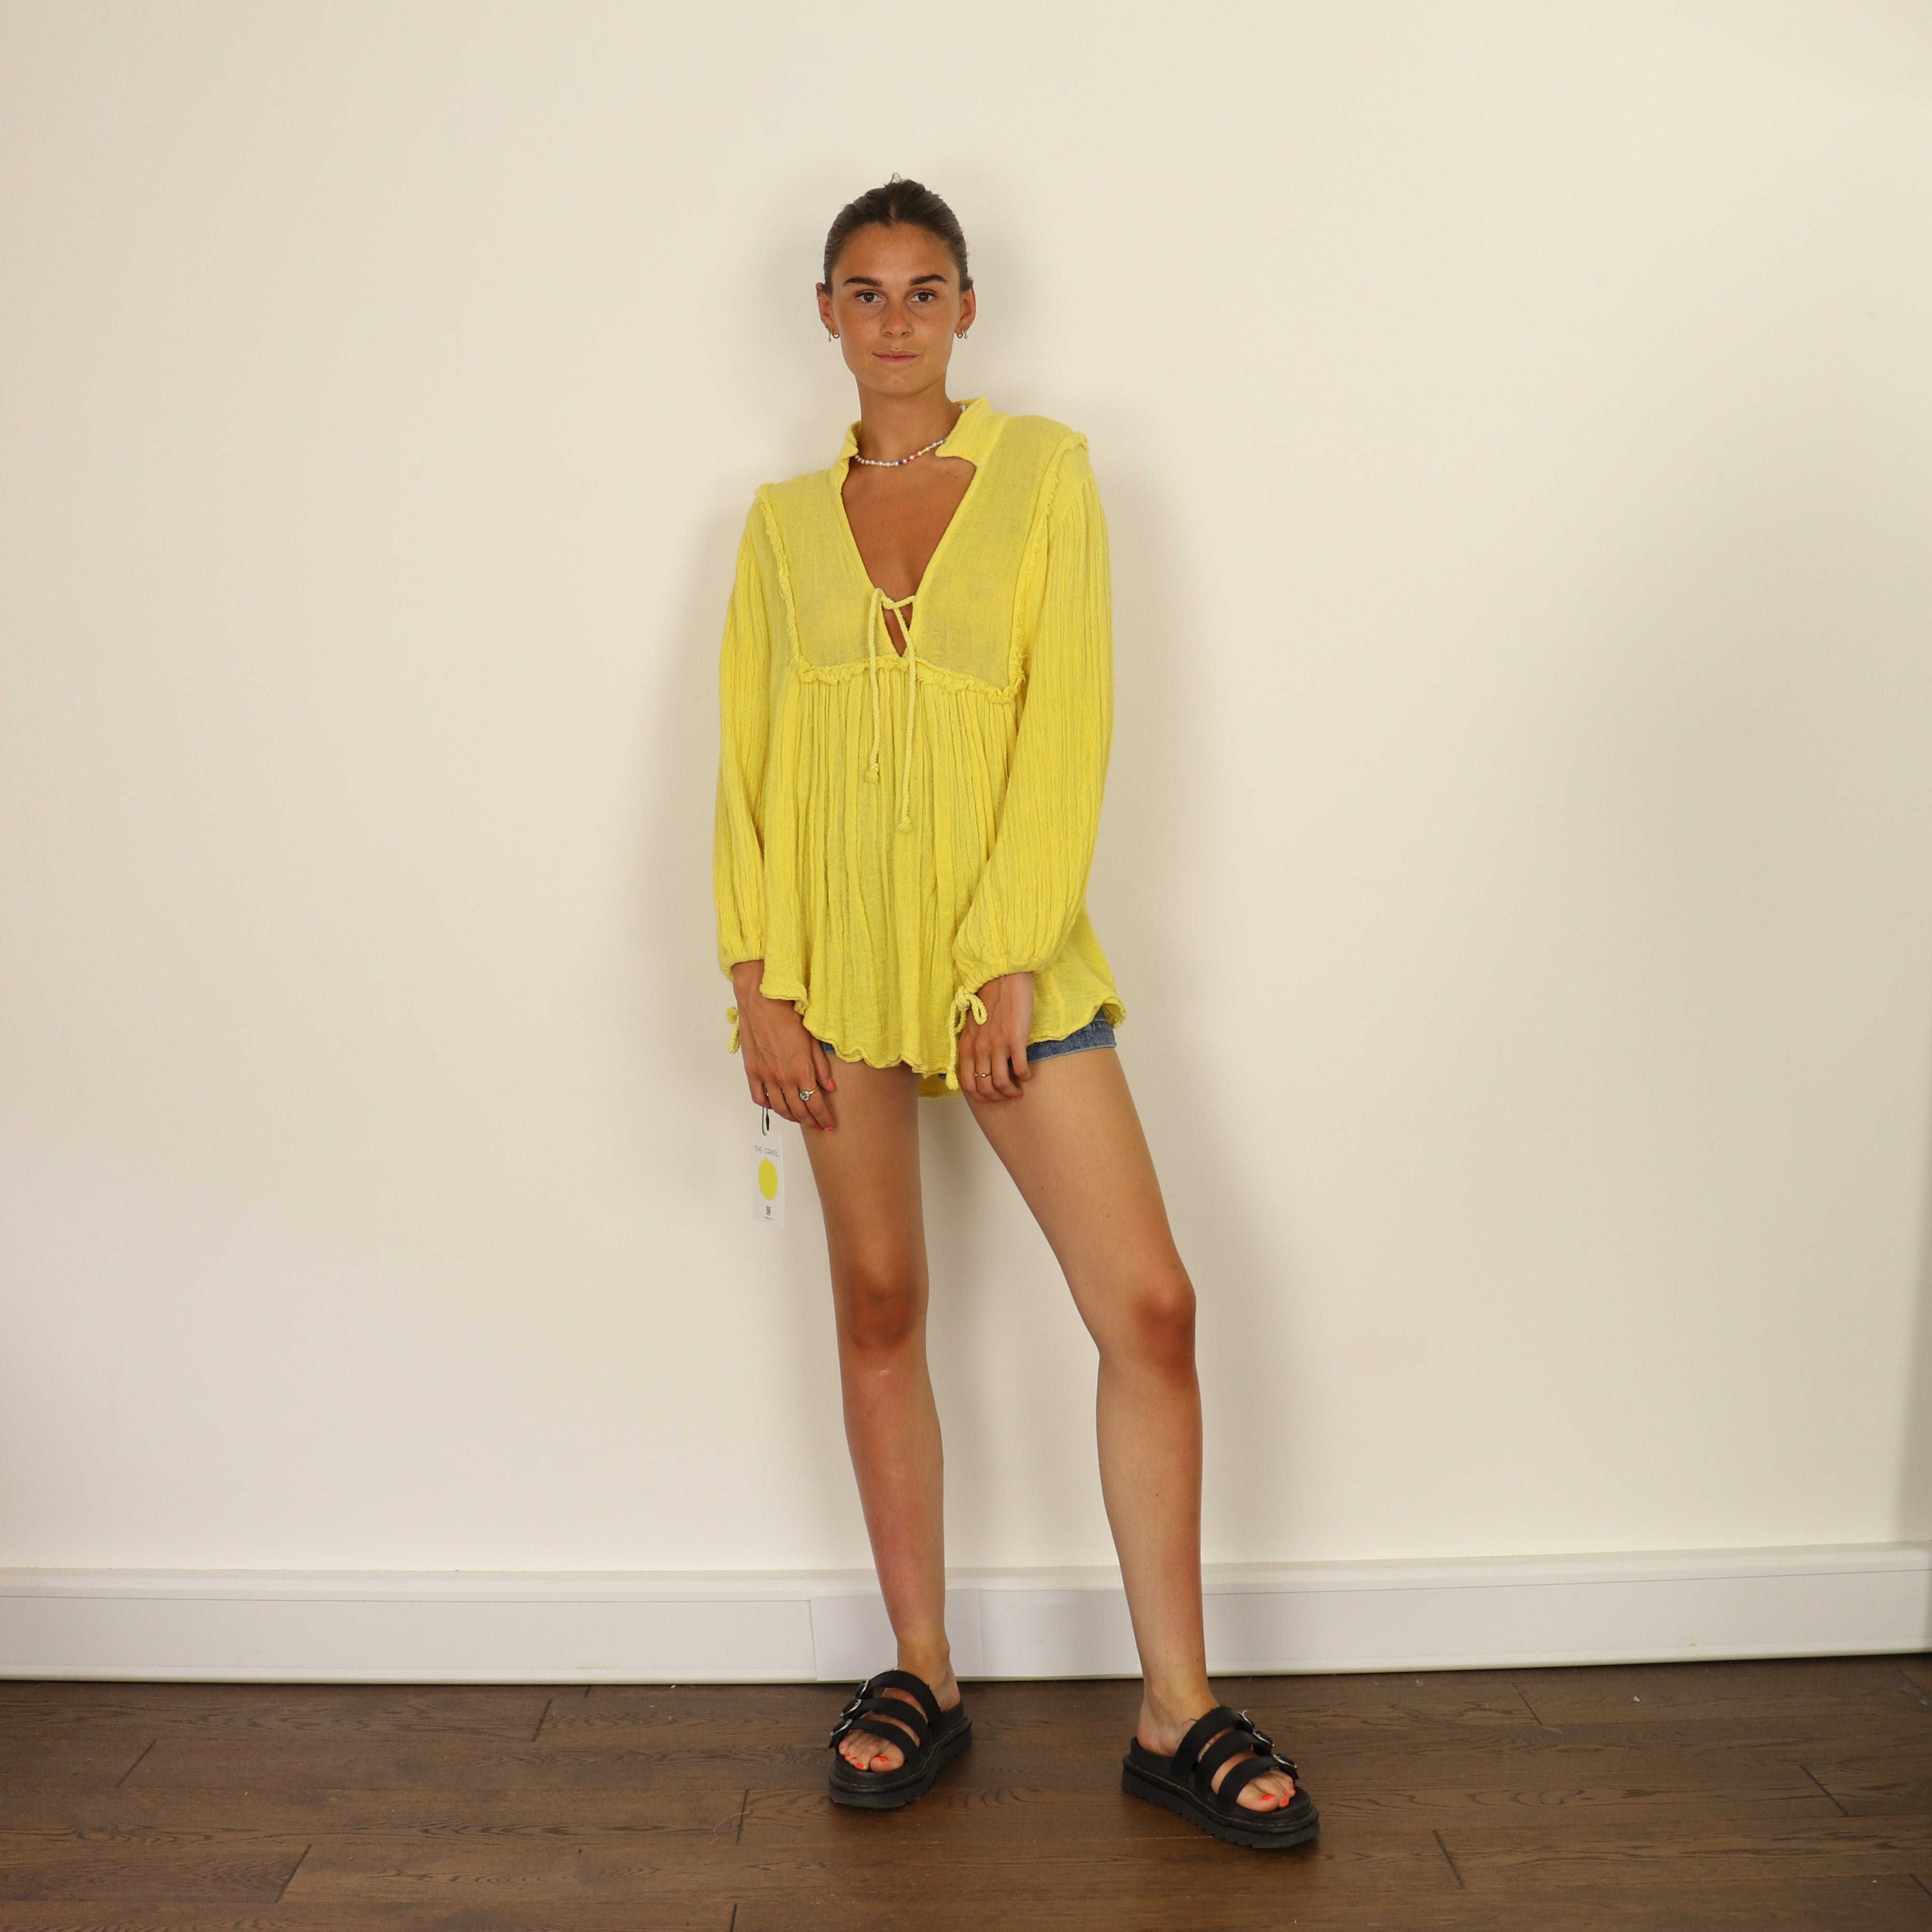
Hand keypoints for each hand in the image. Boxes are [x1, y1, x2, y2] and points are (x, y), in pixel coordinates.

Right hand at [731, 960, 836, 1131]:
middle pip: (799, 1110)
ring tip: (801, 1118)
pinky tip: (776, 1105)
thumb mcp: (813, 1040)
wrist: (762, 1002)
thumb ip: (821, 1066)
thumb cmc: (788, 1015)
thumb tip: (830, 1086)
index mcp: (801, 1071)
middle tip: (818, 1125)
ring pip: (779, 1108)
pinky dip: (769, 1106)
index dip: (823, 1118)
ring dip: (792, 1116)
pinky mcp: (752, 1071)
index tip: (829, 1124)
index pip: (815, 1104)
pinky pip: (759, 1097)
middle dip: (811, 1121)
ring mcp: (766, 1076)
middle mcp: (783, 1078)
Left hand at [958, 972, 1034, 1101]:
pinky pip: (1020, 1069)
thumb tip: (980, 1065)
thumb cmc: (989, 999)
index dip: (979, 1096)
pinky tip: (1028, 1075)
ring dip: (1011, 1092)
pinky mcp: (1016, 1040)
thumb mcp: (973, 1025)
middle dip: (996, 1097)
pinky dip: (1025, 1077)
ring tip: (1018, 1090)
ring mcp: (997, 1045)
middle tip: (1006, 1096)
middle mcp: (980, 1049)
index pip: (967, 1083)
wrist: (1002, 978)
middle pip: (985, 1087)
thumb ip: (974, 1045)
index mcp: (968, 1046)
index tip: (990, 1098)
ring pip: (1001, 1083)